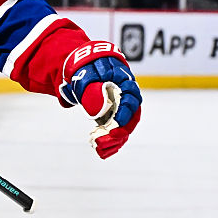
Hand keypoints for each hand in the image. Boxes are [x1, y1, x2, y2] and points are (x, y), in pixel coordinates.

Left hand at [60, 44, 141, 158]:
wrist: (84, 64)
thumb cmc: (87, 66)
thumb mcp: (87, 73)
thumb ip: (91, 87)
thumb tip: (98, 108)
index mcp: (124, 82)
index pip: (131, 99)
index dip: (126, 113)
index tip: (117, 123)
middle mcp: (127, 96)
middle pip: (132, 116)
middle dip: (122, 130)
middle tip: (108, 140)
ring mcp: (121, 107)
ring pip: (125, 126)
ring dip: (115, 140)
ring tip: (100, 149)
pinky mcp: (113, 115)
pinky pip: (116, 130)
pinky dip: (110, 141)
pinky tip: (101, 152)